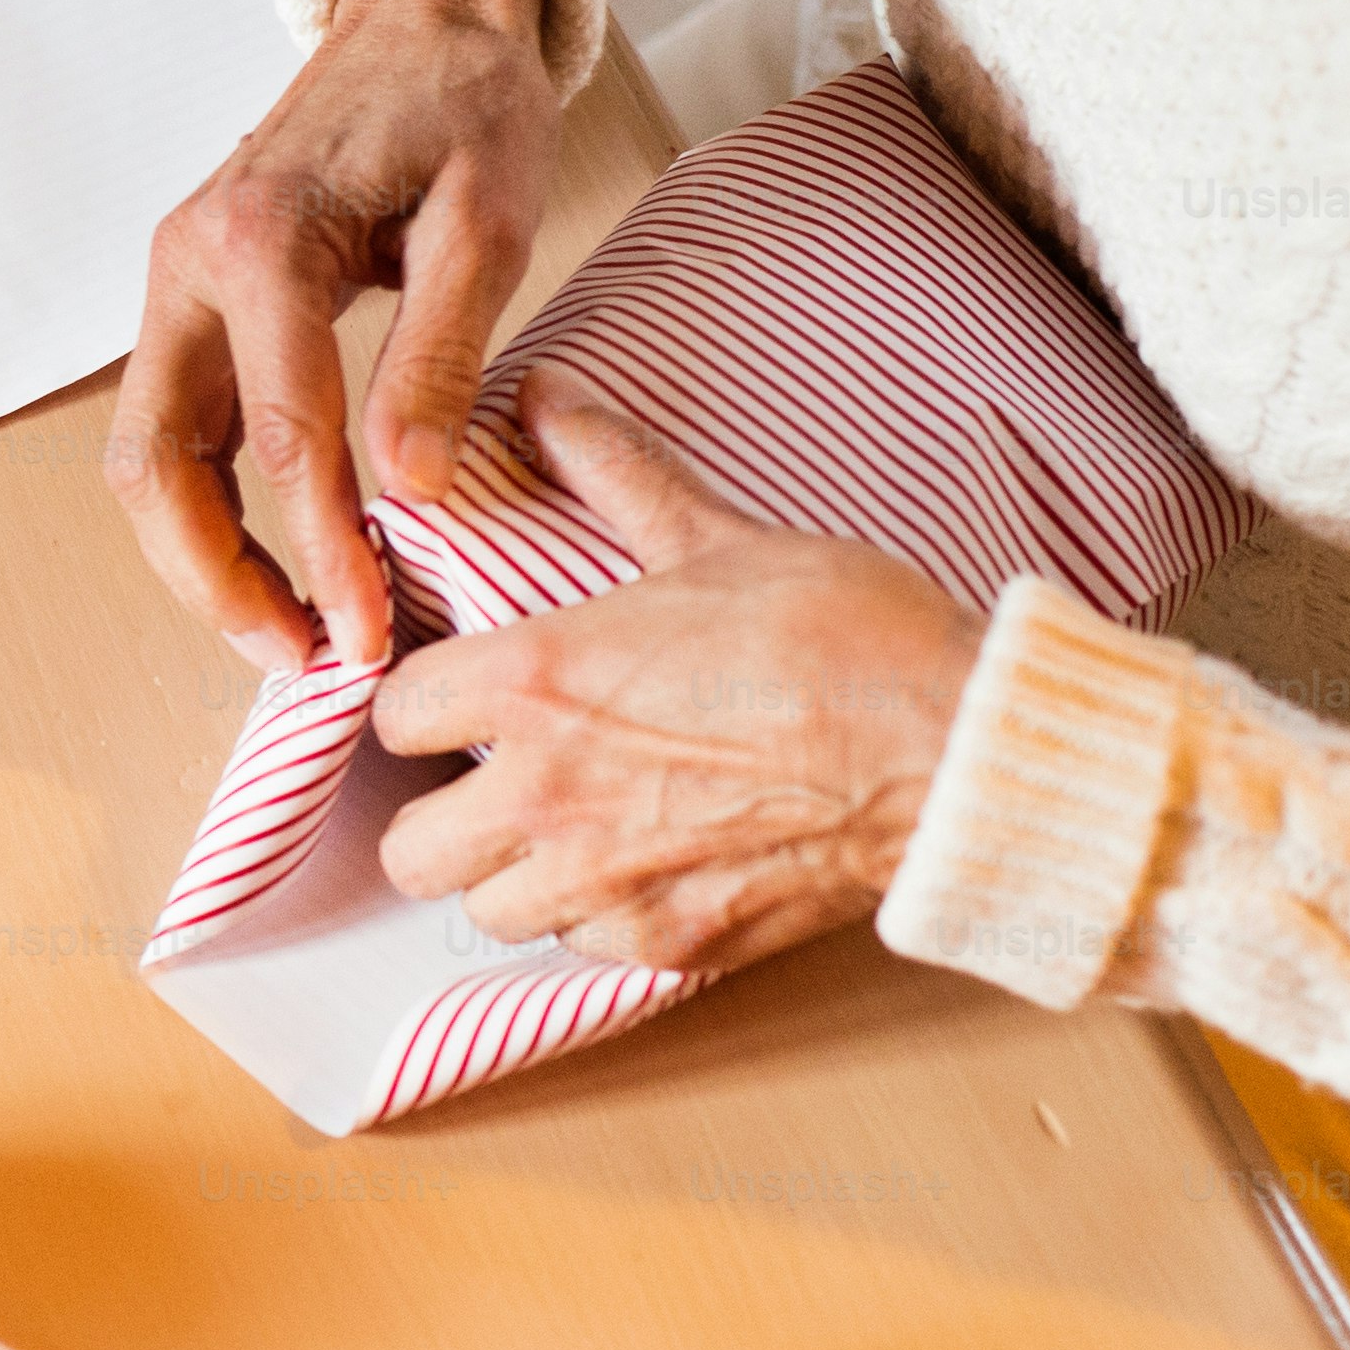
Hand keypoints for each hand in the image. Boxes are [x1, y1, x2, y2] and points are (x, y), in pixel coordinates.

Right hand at [110, 0, 557, 674]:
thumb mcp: (486, 219)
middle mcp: (189, 265)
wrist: (423, 15)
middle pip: (155, 465)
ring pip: (146, 456)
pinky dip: (210, 506)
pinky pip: (177, 425)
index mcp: (262, 244)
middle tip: (301, 658)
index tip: (372, 635)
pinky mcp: (192, 299)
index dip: (325, 553)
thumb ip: (443, 353)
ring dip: (197, 557)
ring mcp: (176, 282)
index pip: (283, 441)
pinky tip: (276, 559)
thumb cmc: (464, 104)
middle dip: (215, 580)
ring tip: (285, 632)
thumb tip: (409, 487)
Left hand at [373, 367, 983, 975]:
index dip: (420, 703)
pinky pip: (587, 950)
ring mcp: (607, 883)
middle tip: (492, 779)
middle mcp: (548, 796)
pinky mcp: (673, 945)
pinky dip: (599, 920)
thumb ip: (612, 472)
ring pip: (488, 913)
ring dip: (513, 876)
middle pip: (410, 849)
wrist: (956, 752)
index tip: (453, 698)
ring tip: (564, 829)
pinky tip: (644, 867)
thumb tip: (548, 399)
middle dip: (440, 814)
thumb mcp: (714, 538)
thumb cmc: (846, 641)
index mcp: (536, 683)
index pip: (393, 716)